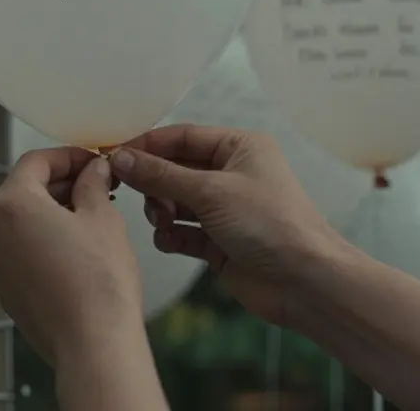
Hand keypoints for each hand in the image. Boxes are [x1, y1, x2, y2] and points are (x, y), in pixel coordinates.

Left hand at [0, 147, 144, 366]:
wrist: (92, 344)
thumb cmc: (98, 279)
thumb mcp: (102, 217)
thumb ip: (91, 184)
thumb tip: (93, 169)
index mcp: (11, 205)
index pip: (35, 162)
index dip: (68, 156)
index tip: (93, 159)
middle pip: (25, 192)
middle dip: (62, 185)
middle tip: (97, 185)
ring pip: (23, 225)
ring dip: (54, 214)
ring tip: (92, 217)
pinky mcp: (6, 292)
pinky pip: (23, 254)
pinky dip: (45, 243)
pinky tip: (78, 250)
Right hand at [110, 124, 344, 328]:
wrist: (305, 282)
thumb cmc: (268, 224)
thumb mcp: (210, 191)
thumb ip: (161, 175)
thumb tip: (119, 157)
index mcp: (239, 147)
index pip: (182, 136)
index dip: (148, 145)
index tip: (113, 156)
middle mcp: (232, 174)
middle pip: (175, 169)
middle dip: (154, 183)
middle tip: (138, 196)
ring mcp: (225, 210)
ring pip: (176, 201)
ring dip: (163, 210)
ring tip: (165, 222)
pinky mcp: (220, 242)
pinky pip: (183, 231)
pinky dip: (172, 236)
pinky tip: (170, 241)